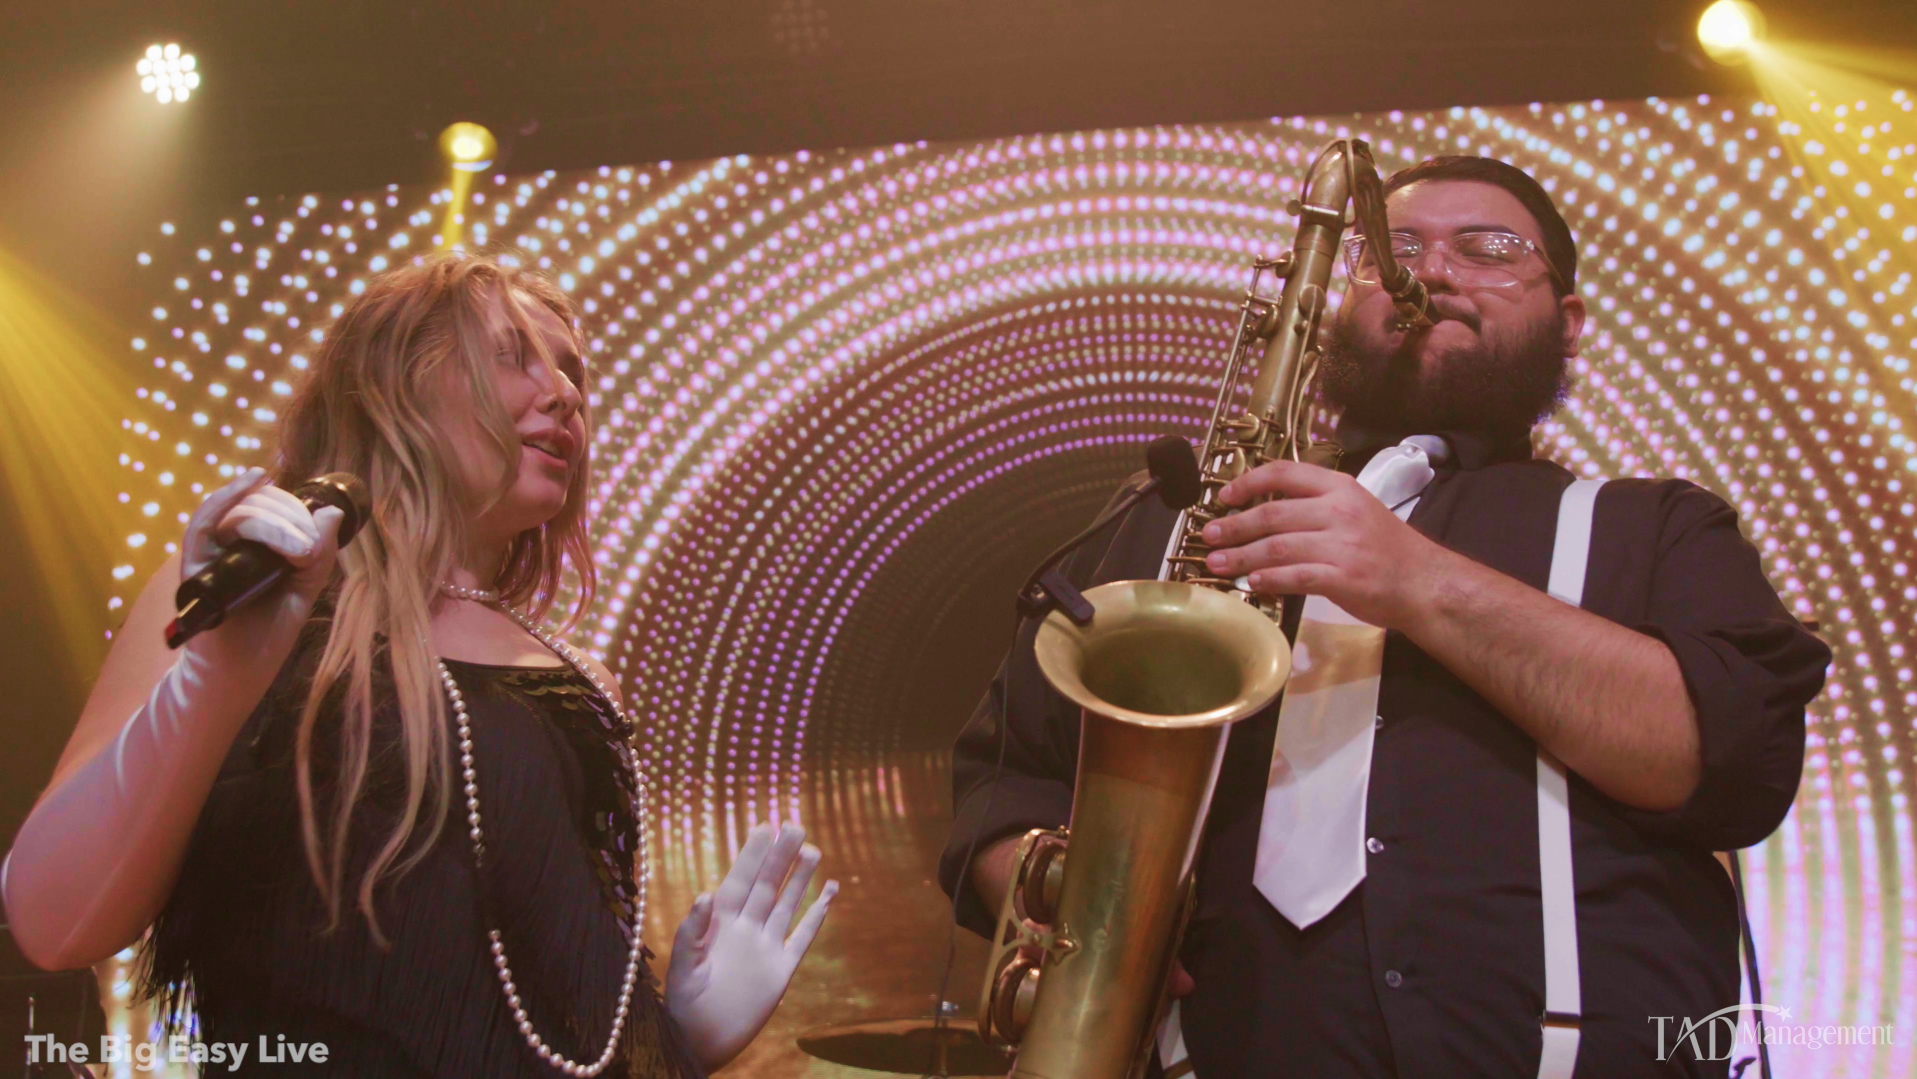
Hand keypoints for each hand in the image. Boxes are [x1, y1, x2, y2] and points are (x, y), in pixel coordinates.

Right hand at [181, 468, 343, 662]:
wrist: (241, 670)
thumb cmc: (269, 632)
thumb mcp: (305, 588)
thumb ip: (319, 553)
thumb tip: (332, 511)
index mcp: (259, 545)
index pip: (274, 508)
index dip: (298, 509)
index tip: (319, 524)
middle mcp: (233, 543)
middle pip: (257, 506)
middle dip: (288, 517)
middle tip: (306, 549)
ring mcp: (212, 552)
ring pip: (238, 514)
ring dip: (271, 520)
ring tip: (296, 549)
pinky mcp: (195, 567)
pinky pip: (202, 525)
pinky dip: (223, 499)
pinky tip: (250, 480)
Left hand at [666, 824, 837, 1068]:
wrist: (699, 1042)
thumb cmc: (682, 1006)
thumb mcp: (682, 969)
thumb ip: (691, 934)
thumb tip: (704, 895)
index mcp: (719, 924)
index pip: (740, 880)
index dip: (752, 854)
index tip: (765, 825)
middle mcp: (745, 929)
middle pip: (768, 885)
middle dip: (781, 856)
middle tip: (796, 825)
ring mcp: (765, 947)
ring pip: (787, 904)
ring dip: (800, 879)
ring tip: (815, 850)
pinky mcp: (781, 970)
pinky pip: (802, 937)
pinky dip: (816, 915)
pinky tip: (830, 893)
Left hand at [1198, 460, 1452, 628]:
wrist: (1425, 582)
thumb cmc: (1385, 548)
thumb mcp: (1355, 510)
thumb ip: (1314, 507)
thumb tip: (1262, 516)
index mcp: (1340, 488)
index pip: (1285, 473)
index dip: (1249, 483)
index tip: (1224, 497)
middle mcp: (1339, 511)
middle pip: (1273, 514)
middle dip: (1234, 526)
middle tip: (1208, 535)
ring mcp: (1342, 544)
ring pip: (1278, 547)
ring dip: (1242, 556)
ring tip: (1217, 563)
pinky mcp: (1344, 577)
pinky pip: (1296, 577)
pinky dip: (1270, 580)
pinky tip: (1251, 583)